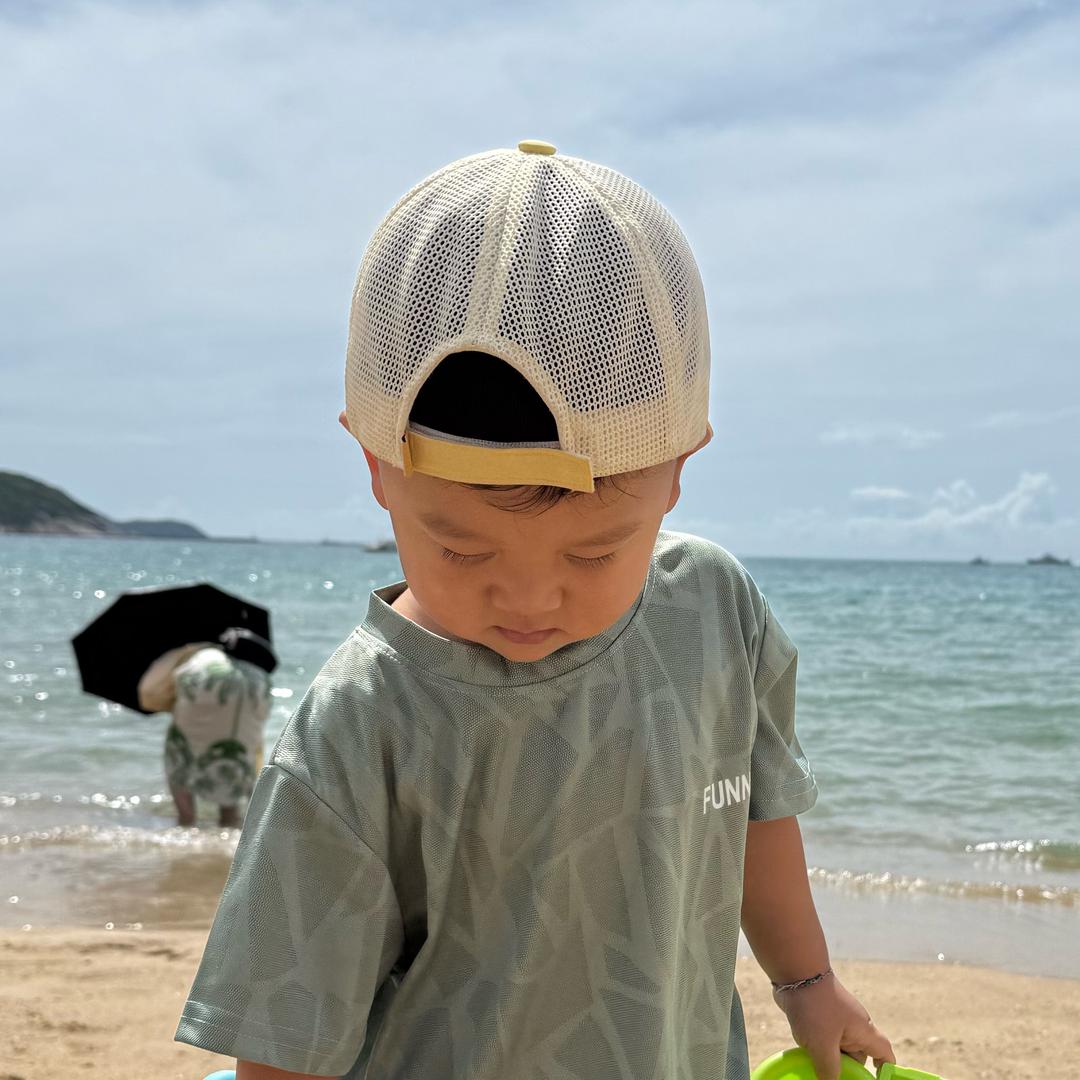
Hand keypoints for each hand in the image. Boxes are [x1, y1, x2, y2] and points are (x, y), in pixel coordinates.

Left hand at [772, 972, 893, 1079]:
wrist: (795, 972)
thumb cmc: (815, 1008)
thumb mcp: (822, 1046)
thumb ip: (830, 1071)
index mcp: (864, 1032)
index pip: (885, 1054)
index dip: (885, 1070)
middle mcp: (854, 1026)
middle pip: (858, 1056)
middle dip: (847, 1070)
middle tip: (831, 1077)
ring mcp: (837, 1019)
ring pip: (838, 1047)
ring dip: (828, 1058)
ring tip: (815, 1064)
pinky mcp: (821, 1014)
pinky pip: (824, 1037)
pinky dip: (817, 1046)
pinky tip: (804, 1050)